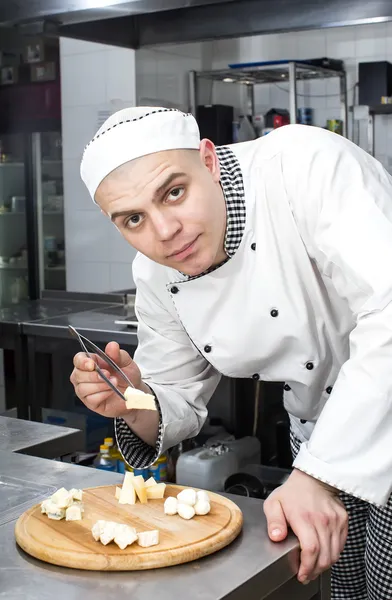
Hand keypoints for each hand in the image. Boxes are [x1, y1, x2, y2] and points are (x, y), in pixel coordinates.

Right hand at [70, 341, 142, 418]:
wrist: (134, 393)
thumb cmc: (127, 376)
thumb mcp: (126, 362)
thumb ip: (118, 354)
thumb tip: (112, 345)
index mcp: (91, 362)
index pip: (78, 359)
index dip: (82, 362)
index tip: (91, 365)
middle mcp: (84, 376)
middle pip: (77, 375)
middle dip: (94, 376)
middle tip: (108, 375)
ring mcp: (85, 390)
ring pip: (82, 388)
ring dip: (100, 386)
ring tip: (113, 383)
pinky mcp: (90, 402)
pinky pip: (90, 399)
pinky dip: (102, 395)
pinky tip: (111, 392)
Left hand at [263, 468, 347, 583]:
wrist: (313, 478)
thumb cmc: (293, 492)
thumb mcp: (274, 503)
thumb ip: (273, 521)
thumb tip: (276, 536)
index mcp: (303, 517)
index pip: (310, 550)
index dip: (307, 566)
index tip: (301, 574)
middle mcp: (322, 520)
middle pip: (324, 556)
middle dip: (315, 571)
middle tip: (306, 575)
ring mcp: (334, 521)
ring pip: (334, 553)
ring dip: (325, 565)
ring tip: (314, 568)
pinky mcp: (342, 521)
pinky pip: (341, 545)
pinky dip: (333, 554)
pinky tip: (324, 555)